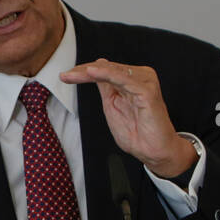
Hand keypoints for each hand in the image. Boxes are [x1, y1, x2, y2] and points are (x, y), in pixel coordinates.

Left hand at [60, 58, 195, 176]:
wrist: (154, 151)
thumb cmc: (138, 133)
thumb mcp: (113, 106)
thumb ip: (105, 88)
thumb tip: (94, 70)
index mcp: (131, 80)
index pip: (105, 70)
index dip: (84, 71)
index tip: (65, 76)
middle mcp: (139, 77)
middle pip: (107, 68)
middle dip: (83, 71)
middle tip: (65, 75)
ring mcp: (145, 83)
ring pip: (113, 71)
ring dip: (91, 71)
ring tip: (73, 74)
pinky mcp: (147, 91)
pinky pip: (124, 79)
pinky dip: (107, 74)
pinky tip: (93, 73)